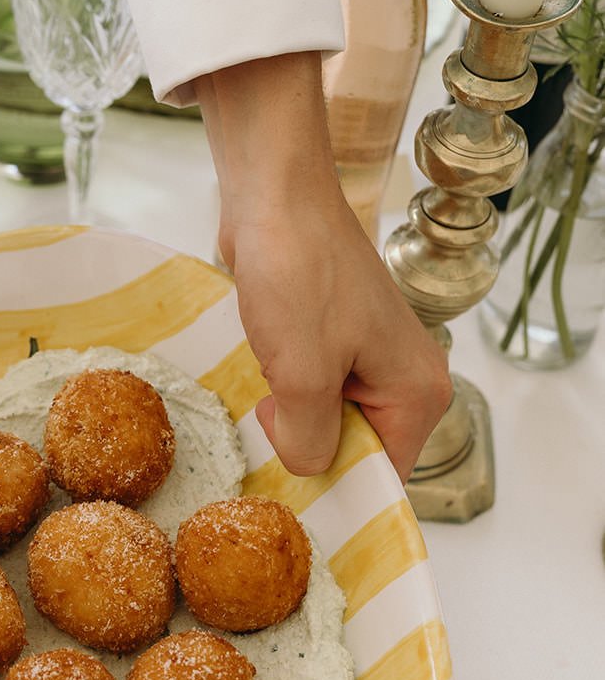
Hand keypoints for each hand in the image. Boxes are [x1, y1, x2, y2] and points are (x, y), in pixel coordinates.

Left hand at [195, 53, 451, 481]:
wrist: (274, 194)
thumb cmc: (297, 276)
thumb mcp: (303, 375)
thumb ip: (311, 439)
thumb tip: (307, 467)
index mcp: (418, 392)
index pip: (385, 475)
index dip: (336, 485)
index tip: (286, 484)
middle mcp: (406, 377)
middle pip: (357, 450)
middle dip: (310, 447)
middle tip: (266, 428)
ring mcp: (371, 355)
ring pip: (328, 420)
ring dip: (291, 416)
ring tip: (264, 392)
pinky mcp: (336, 336)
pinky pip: (313, 388)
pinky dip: (285, 389)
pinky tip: (263, 370)